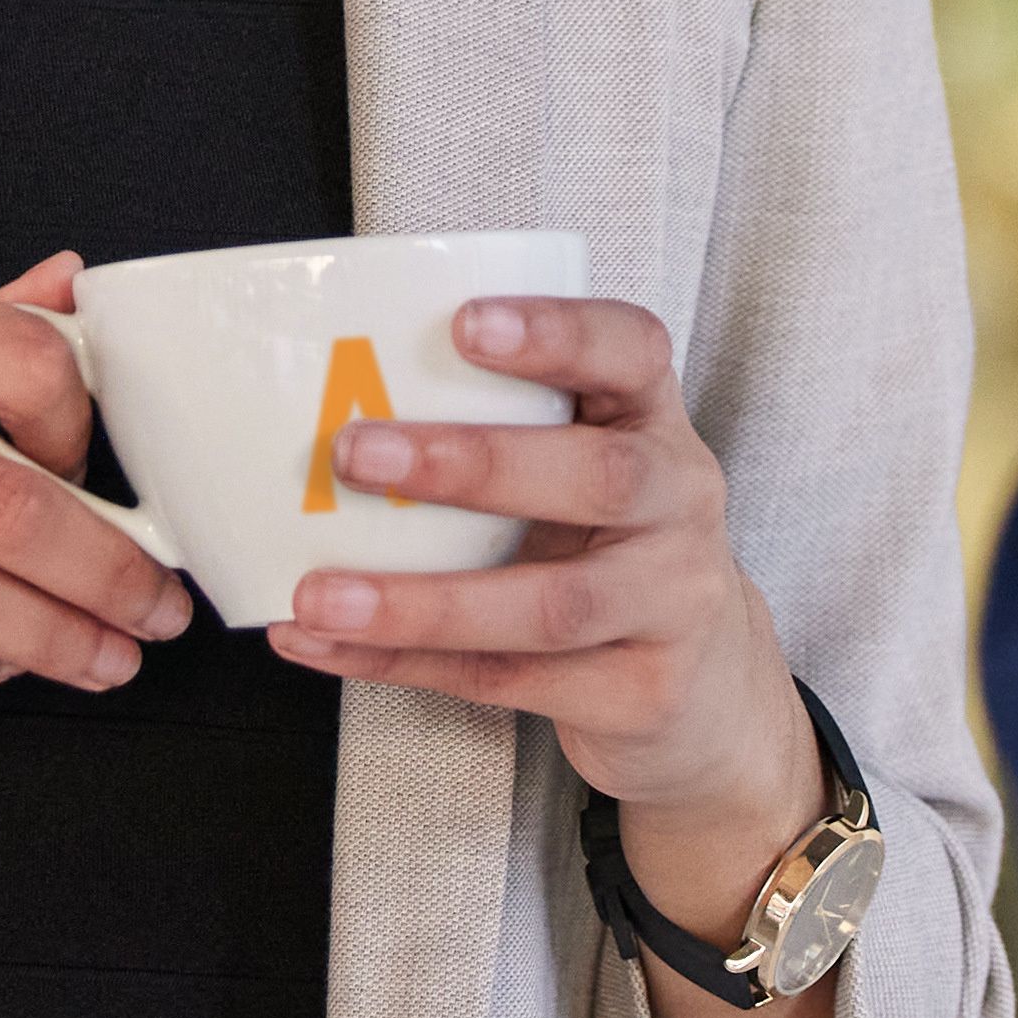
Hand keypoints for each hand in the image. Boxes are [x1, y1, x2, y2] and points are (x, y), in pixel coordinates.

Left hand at [273, 293, 826, 885]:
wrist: (707, 684)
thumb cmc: (603, 544)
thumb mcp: (576, 468)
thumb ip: (493, 428)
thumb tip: (310, 405)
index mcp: (653, 421)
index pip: (632, 350)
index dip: (556, 332)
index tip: (465, 324)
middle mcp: (681, 501)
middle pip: (599, 476)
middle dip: (473, 465)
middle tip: (354, 453)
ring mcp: (674, 603)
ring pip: (551, 607)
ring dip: (422, 602)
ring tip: (319, 597)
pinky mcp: (644, 693)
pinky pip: (511, 681)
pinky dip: (404, 663)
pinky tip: (323, 644)